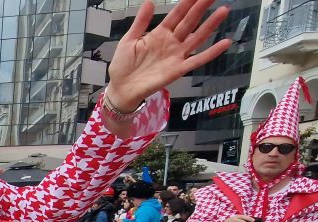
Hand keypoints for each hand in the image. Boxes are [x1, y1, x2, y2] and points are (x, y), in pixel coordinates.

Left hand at [106, 0, 231, 111]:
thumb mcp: (129, 40)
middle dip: (201, 8)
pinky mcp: (178, 70)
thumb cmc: (123, 64)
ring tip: (223, 10)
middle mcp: (171, 42)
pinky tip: (225, 42)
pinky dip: (212, 52)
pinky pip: (197, 60)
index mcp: (159, 33)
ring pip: (197, 37)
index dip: (187, 3)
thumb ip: (140, 22)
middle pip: (189, 22)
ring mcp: (176, 56)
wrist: (120, 88)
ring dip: (210, 25)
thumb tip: (149, 1)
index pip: (176, 14)